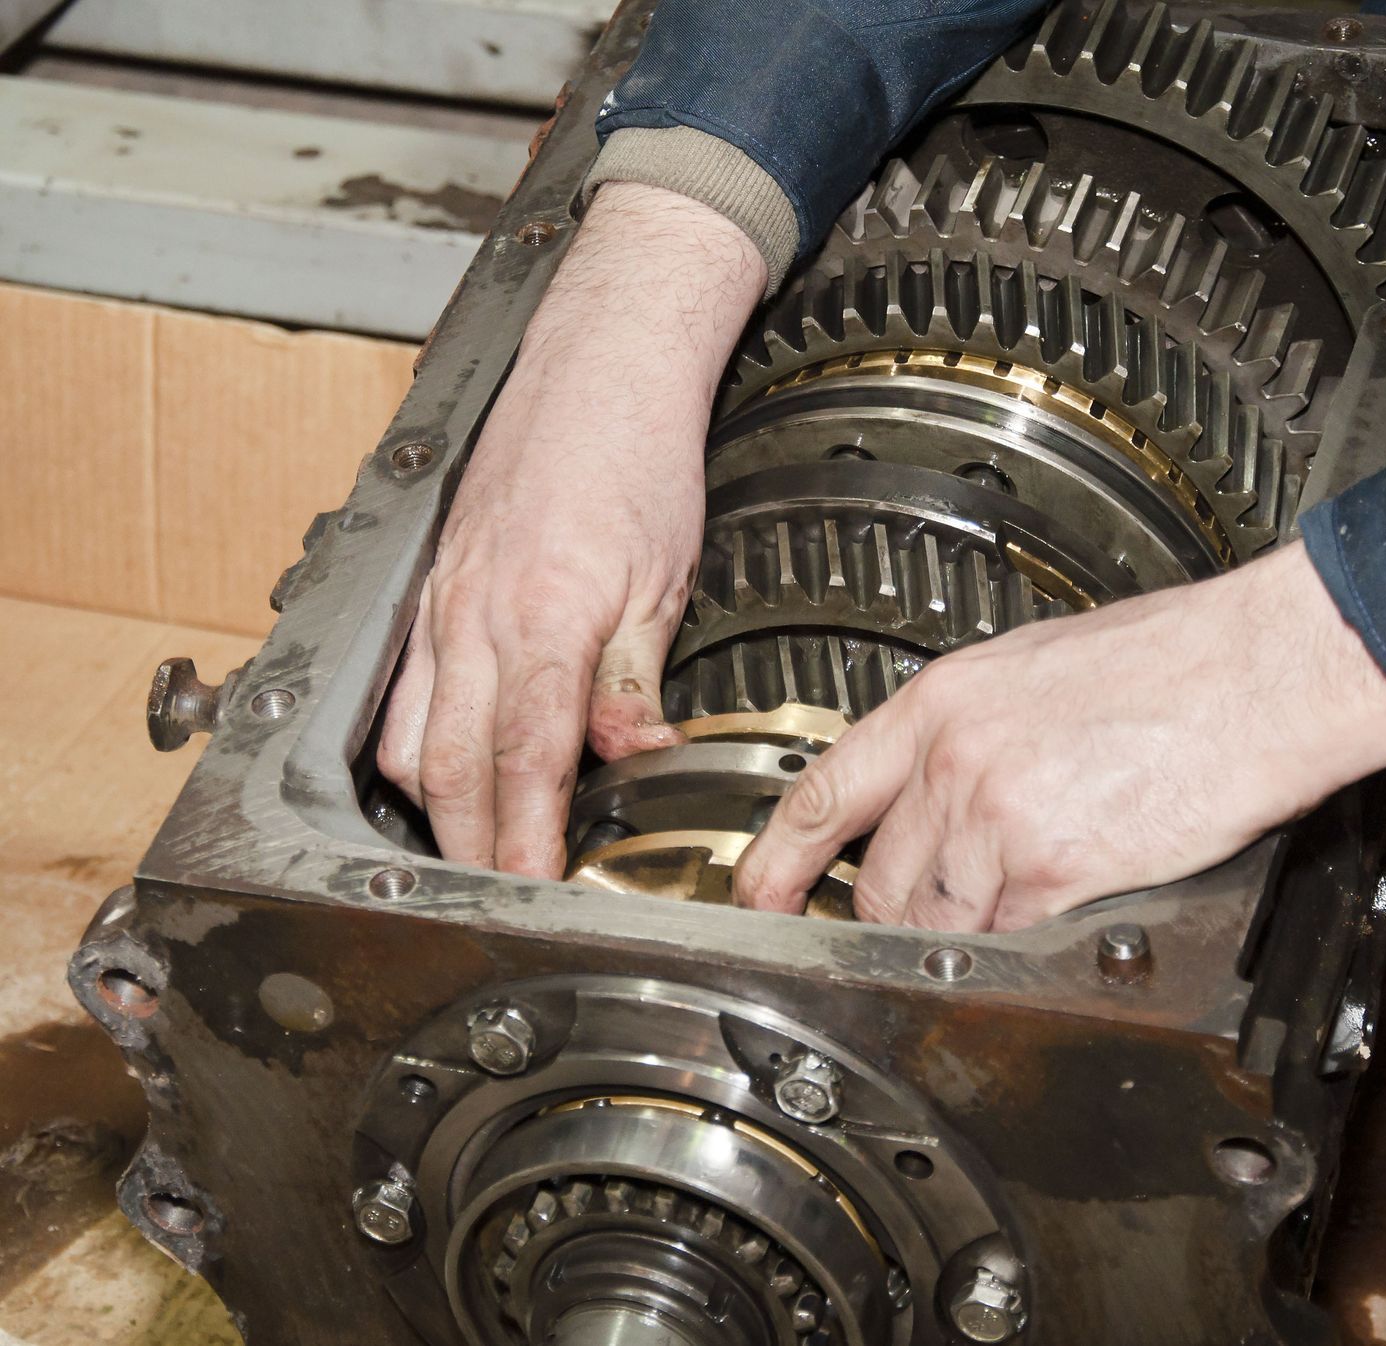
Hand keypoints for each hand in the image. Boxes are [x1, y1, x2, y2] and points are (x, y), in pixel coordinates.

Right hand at [377, 184, 765, 877]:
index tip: (535, 892)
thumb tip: (633, 760)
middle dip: (465, 847)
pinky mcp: (432, 586)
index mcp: (542, 620)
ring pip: (406, 732)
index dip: (524, 841)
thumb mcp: (663, 578)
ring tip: (465, 853)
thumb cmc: (635, 456)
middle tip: (494, 899)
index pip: (524, 761)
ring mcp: (441, 601)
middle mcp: (474, 617)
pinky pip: (401, 685)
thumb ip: (633, 680)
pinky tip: (437, 766)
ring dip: (429, 803)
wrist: (597, 364)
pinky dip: (410, 742)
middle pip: (447, 765)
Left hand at [732, 542, 1385, 930]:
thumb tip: (945, 778)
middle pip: (877, 879)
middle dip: (890, 916)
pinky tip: (1057, 913)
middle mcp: (955, 760)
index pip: (820, 792)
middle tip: (919, 921)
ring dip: (963, 934)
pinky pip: (1005, 939)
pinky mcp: (1055, 870)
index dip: (774, 860)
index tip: (757, 896)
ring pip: (935, 921)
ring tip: (1016, 907)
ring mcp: (998, 819)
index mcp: (942, 701)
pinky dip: (1022, 944)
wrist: (1257, 672)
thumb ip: (972, 729)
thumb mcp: (1037, 667)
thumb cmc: (1173, 661)